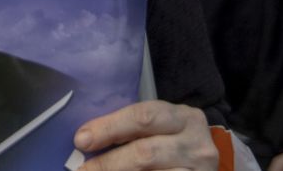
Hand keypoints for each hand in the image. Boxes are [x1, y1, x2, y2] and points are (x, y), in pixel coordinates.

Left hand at [76, 100, 218, 170]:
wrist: (201, 167)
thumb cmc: (173, 144)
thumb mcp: (162, 129)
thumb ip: (132, 129)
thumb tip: (87, 139)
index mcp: (184, 117)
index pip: (143, 116)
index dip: (109, 127)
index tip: (81, 139)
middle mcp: (196, 142)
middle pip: (145, 152)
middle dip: (108, 162)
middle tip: (82, 169)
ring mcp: (199, 168)